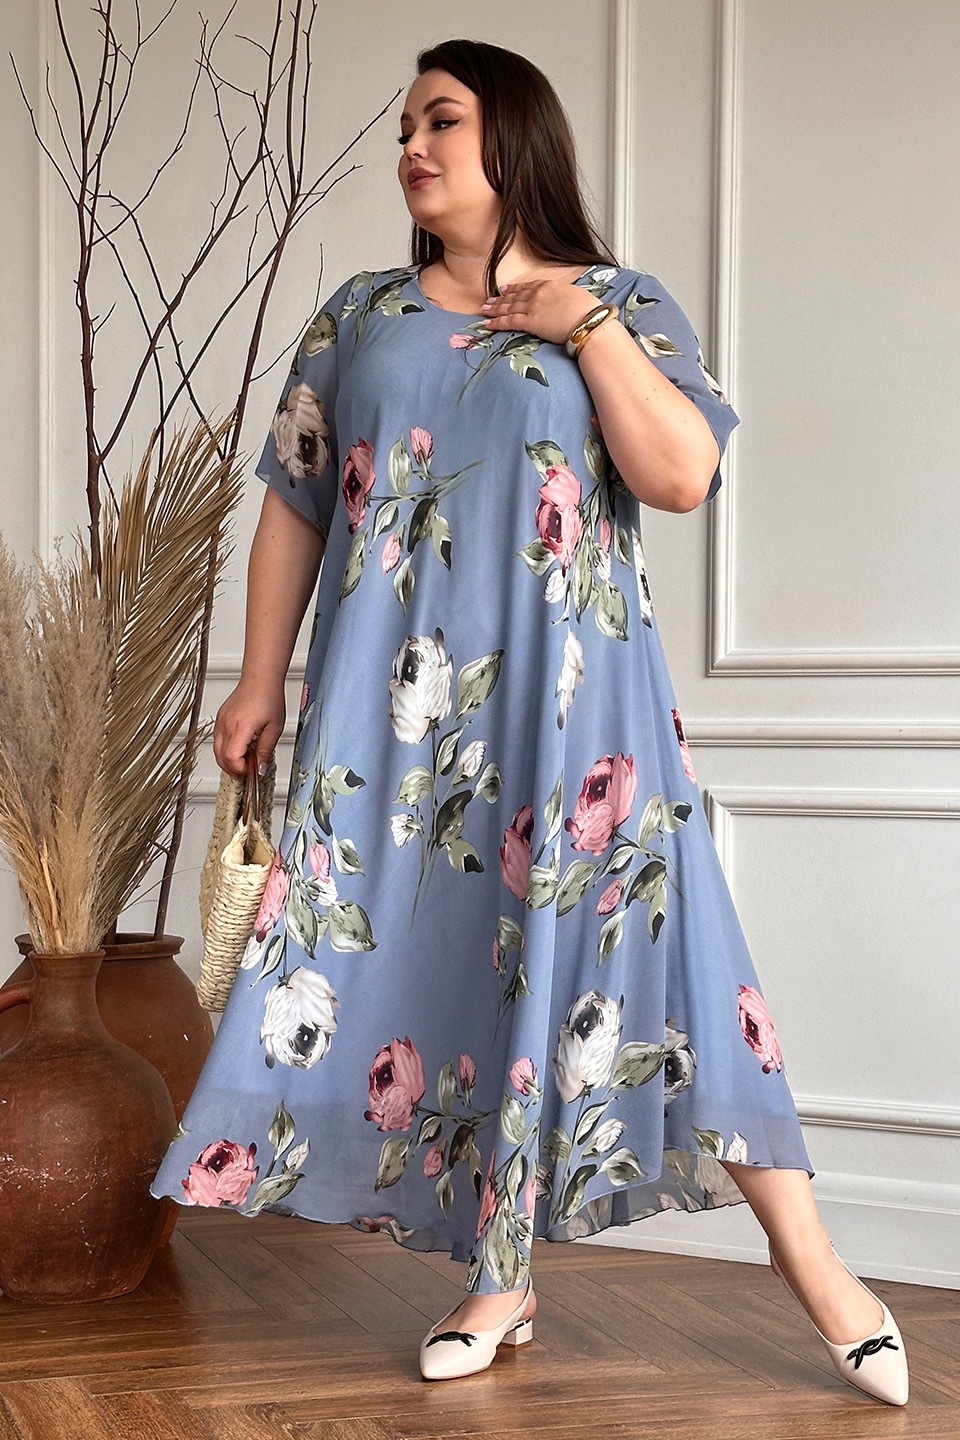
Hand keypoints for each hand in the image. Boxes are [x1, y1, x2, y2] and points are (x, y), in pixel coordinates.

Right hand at [213, 679, 285, 777]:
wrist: (260, 679)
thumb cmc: (268, 697)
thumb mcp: (275, 728)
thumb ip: (266, 750)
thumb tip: (260, 768)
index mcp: (241, 726)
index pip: (232, 757)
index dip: (240, 769)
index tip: (251, 771)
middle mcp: (227, 724)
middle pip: (221, 757)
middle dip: (233, 769)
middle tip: (246, 772)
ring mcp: (221, 721)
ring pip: (217, 750)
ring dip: (228, 760)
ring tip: (243, 763)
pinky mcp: (220, 718)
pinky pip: (218, 740)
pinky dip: (225, 749)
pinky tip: (238, 750)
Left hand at [480, 278, 600, 345]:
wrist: (589, 322)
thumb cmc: (589, 312)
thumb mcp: (576, 297)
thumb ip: (564, 297)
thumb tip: (565, 302)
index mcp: (550, 285)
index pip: (527, 287)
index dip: (514, 289)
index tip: (505, 290)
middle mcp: (538, 293)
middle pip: (514, 296)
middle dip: (500, 299)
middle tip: (489, 301)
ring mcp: (533, 306)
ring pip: (508, 307)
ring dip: (495, 309)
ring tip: (484, 310)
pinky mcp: (530, 321)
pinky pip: (508, 321)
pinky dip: (496, 322)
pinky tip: (487, 324)